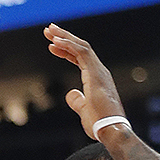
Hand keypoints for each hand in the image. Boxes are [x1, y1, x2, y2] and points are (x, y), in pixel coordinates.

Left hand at [45, 23, 126, 138]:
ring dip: (64, 37)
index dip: (66, 51)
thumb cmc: (99, 124)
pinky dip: (68, 45)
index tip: (52, 46)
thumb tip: (70, 94)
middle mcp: (99, 71)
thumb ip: (77, 101)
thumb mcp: (84, 111)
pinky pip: (81, 52)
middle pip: (80, 48)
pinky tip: (55, 42)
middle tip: (48, 30)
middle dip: (64, 37)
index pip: (80, 58)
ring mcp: (99, 71)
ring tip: (49, 30)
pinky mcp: (96, 73)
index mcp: (96, 78)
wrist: (110, 129)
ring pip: (81, 46)